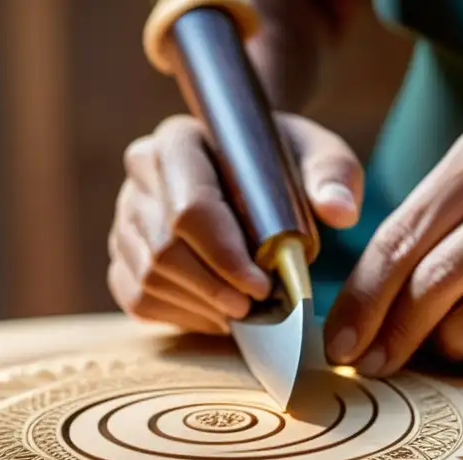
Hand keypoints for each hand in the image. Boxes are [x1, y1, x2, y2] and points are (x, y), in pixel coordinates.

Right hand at [109, 113, 362, 333]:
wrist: (251, 173)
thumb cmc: (285, 164)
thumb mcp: (319, 156)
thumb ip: (334, 176)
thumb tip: (340, 211)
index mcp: (179, 140)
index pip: (191, 208)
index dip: (226, 256)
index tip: (265, 286)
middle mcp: (141, 175)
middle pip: (166, 250)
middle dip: (217, 288)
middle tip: (260, 308)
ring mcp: (125, 217)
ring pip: (151, 279)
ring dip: (203, 306)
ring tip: (247, 311)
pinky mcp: (123, 256)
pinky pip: (140, 300)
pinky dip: (184, 316)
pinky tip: (220, 314)